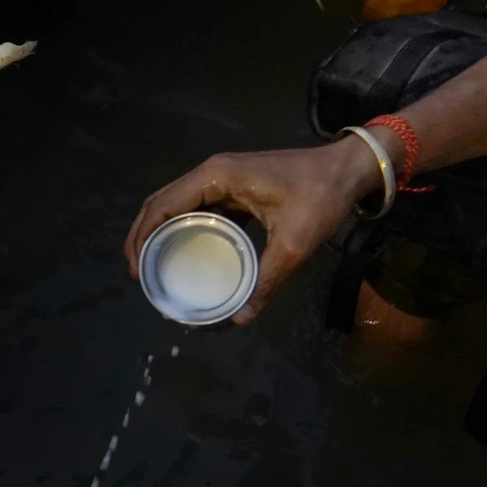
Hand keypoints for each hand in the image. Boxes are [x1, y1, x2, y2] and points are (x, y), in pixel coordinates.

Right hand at [124, 135, 384, 323]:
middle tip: (138, 275)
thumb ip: (266, 280)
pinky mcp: (233, 186)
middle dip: (143, 237)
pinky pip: (196, 207)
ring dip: (160, 231)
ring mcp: (221, 177)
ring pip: (176, 204)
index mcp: (216, 177)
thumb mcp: (294, 242)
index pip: (163, 206)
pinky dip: (182, 227)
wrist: (349, 169)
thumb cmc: (321, 197)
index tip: (138, 272)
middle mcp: (211, 172)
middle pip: (161, 203)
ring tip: (152, 265)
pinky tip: (183, 250)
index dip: (143, 238)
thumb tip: (242, 318)